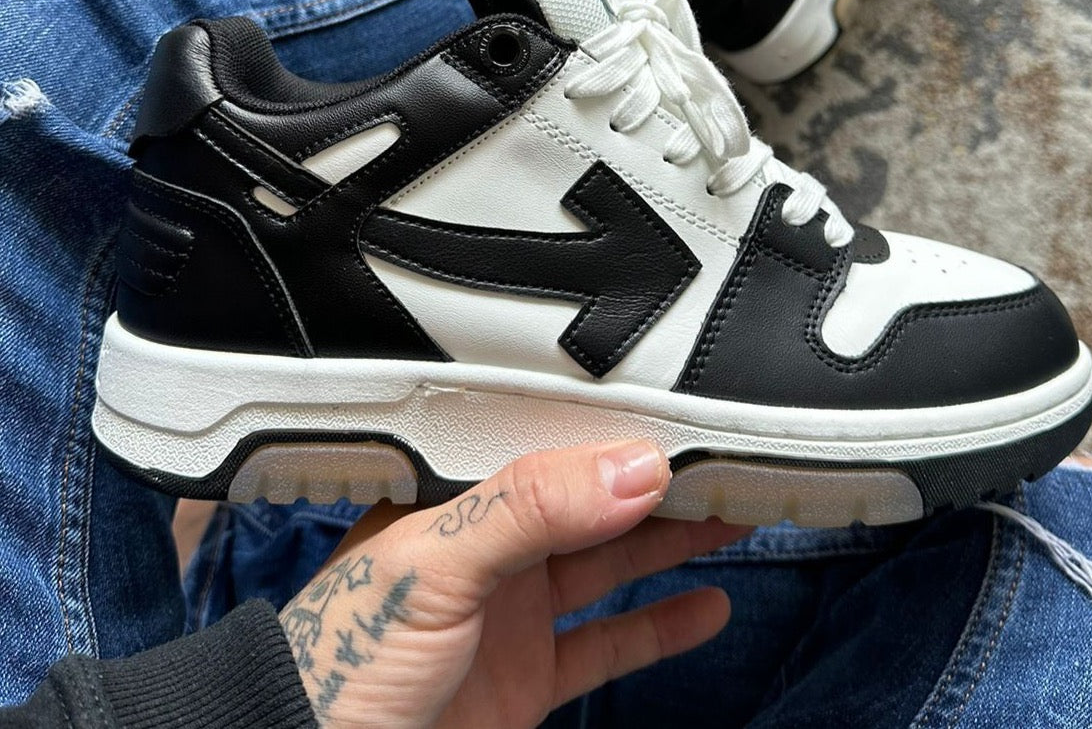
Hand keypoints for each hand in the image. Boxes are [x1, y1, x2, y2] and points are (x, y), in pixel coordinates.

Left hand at [279, 440, 749, 727]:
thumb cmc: (344, 656)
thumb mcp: (438, 562)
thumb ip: (531, 507)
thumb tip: (633, 466)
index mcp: (463, 498)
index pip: (556, 449)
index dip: (621, 436)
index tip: (690, 427)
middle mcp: (493, 546)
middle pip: (596, 502)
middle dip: (661, 484)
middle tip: (731, 465)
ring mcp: (515, 612)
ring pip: (612, 564)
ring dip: (673, 543)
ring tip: (735, 515)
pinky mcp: (529, 676)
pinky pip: (609, 642)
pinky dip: (660, 626)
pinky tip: (705, 606)